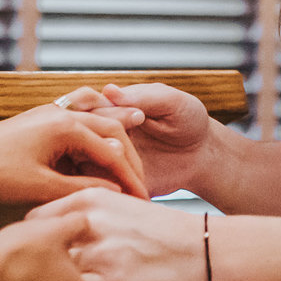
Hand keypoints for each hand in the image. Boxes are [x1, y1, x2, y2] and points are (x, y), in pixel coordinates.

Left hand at [0, 103, 151, 206]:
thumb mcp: (40, 187)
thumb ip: (81, 188)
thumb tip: (113, 191)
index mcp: (65, 125)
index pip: (112, 151)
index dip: (130, 178)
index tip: (143, 199)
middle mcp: (62, 113)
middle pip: (113, 132)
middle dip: (129, 161)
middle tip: (140, 187)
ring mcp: (51, 115)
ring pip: (98, 127)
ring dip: (114, 149)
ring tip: (127, 174)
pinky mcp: (42, 123)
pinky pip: (80, 128)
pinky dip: (94, 145)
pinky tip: (99, 161)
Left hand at [30, 187, 212, 280]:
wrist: (208, 252)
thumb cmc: (168, 234)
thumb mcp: (124, 209)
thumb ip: (89, 218)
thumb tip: (58, 237)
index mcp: (90, 198)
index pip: (36, 220)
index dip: (34, 243)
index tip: (38, 258)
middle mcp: (89, 222)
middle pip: (36, 248)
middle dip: (34, 267)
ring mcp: (98, 253)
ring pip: (49, 277)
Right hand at [86, 82, 226, 198]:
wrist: (202, 155)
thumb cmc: (189, 121)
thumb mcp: (173, 102)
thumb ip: (144, 97)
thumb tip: (109, 90)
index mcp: (112, 108)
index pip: (87, 106)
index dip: (100, 112)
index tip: (128, 121)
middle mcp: (100, 133)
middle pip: (78, 136)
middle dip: (97, 140)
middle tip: (123, 148)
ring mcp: (102, 159)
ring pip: (79, 164)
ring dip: (96, 167)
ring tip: (124, 170)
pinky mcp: (112, 183)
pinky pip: (96, 188)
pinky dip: (105, 189)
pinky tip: (124, 188)